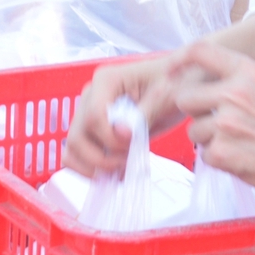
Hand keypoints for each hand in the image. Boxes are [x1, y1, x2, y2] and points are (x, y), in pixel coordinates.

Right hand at [64, 56, 184, 176]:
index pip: (93, 115)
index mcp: (106, 81)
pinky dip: (90, 169)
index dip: (110, 137)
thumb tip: (123, 133)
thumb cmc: (179, 84)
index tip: (133, 141)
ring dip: (92, 167)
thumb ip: (144, 113)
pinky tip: (116, 173)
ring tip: (120, 172)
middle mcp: (90, 96)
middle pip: (77, 136)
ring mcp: (88, 114)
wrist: (183, 86)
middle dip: (101, 157)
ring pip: (71, 149)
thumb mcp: (169, 95)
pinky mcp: (94, 131)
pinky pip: (77, 155)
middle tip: (127, 162)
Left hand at [170, 42, 254, 206]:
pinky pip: (203, 154)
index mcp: (248, 72)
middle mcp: (235, 93)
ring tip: (240, 143)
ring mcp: (227, 123)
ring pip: (193, 130)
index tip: (170, 74)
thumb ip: (235, 83)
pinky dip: (219, 160)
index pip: (200, 51)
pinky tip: (243, 159)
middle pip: (185, 97)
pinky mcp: (222, 152)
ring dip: (208, 140)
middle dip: (196, 112)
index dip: (178, 62)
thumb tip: (199, 84)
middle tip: (221, 124)